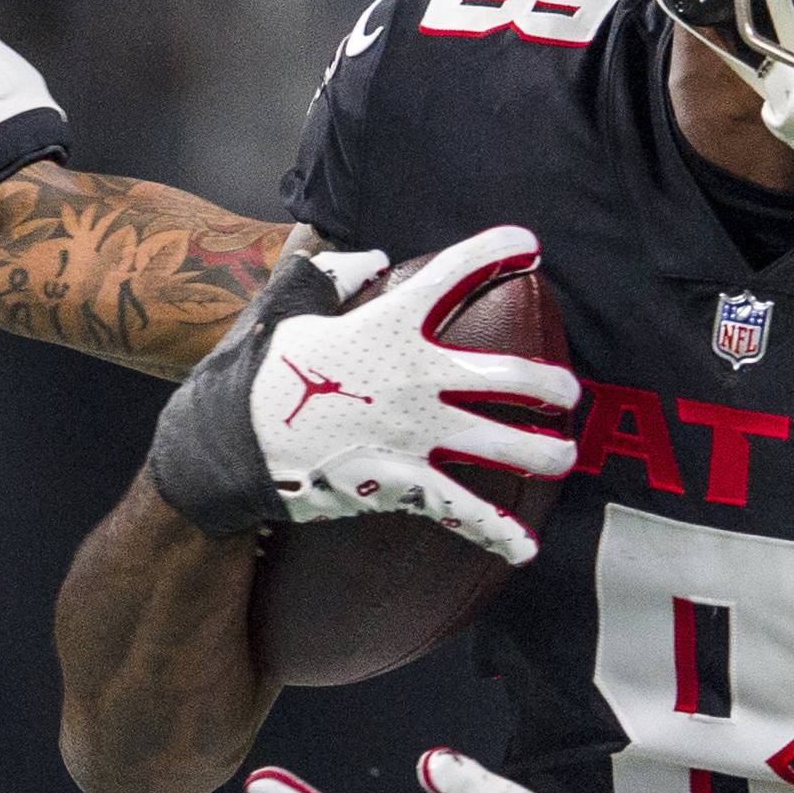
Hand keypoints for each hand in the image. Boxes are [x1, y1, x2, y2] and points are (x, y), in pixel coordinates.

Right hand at [147, 226, 578, 561]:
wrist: (225, 447)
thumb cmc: (253, 375)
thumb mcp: (284, 307)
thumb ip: (330, 273)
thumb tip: (372, 258)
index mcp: (387, 326)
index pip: (453, 276)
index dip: (495, 251)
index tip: (530, 243)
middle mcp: (413, 378)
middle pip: (505, 376)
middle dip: (548, 384)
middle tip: (568, 391)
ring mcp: (413, 434)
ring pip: (500, 444)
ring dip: (543, 453)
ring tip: (565, 456)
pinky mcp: (400, 483)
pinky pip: (460, 511)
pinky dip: (496, 532)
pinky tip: (526, 549)